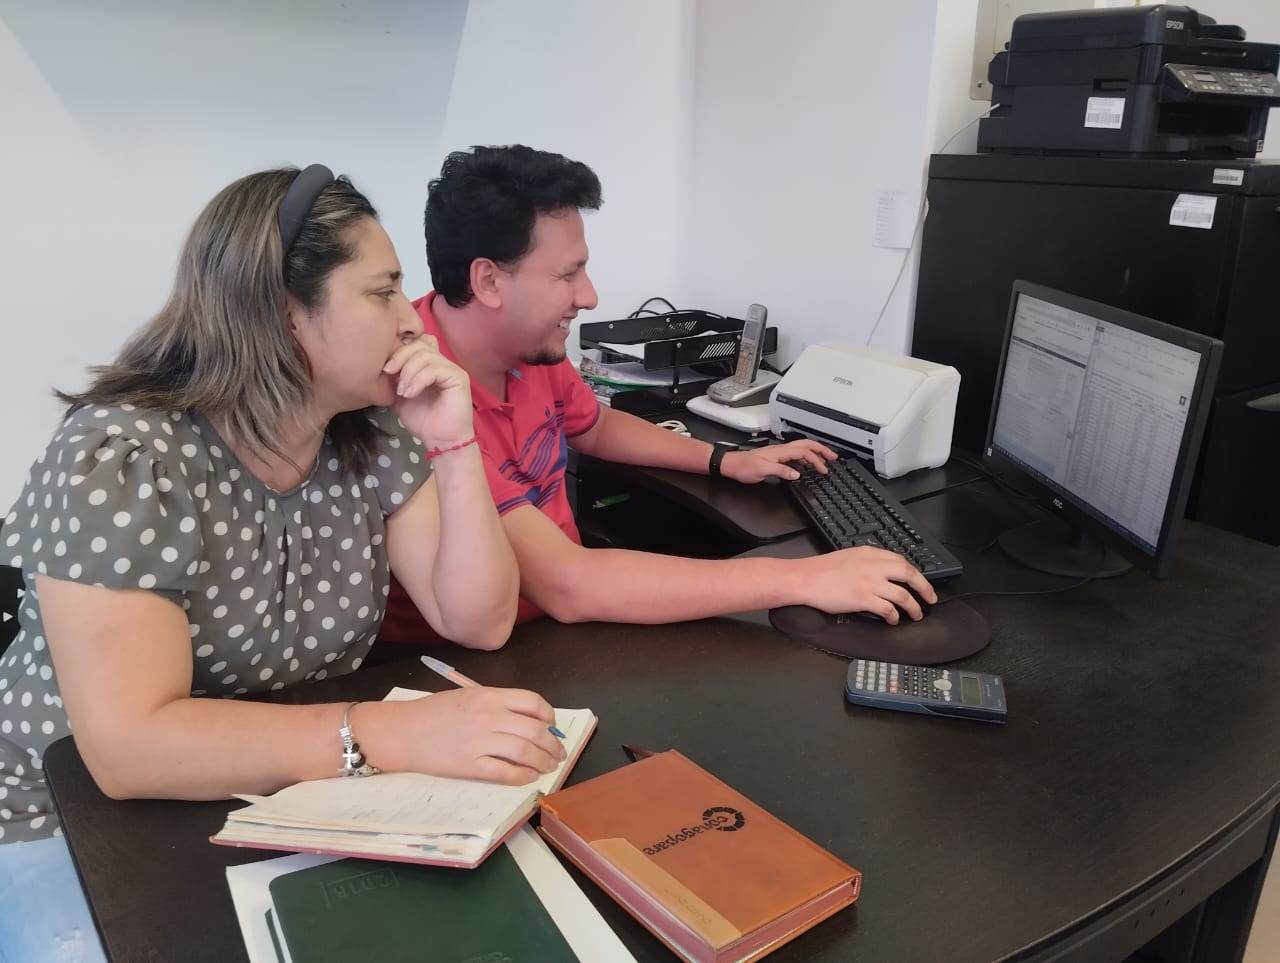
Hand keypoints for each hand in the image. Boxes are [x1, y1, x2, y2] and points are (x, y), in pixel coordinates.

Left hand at [384, 335, 474, 447]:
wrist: (440, 441)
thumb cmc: (423, 421)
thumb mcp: (401, 395)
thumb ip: (396, 378)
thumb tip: (386, 364)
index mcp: (430, 365)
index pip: (415, 344)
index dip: (399, 351)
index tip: (385, 369)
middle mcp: (443, 363)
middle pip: (419, 344)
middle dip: (400, 357)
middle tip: (389, 373)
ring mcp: (452, 369)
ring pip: (426, 355)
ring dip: (408, 372)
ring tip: (402, 391)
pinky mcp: (458, 378)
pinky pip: (435, 369)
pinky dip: (419, 380)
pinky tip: (410, 394)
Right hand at [398, 686, 566, 784]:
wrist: (402, 732)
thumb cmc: (432, 712)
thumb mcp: (466, 696)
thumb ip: (496, 704)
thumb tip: (526, 719)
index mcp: (489, 696)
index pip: (532, 702)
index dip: (548, 715)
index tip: (552, 725)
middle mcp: (490, 717)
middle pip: (535, 730)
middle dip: (553, 744)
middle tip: (558, 753)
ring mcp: (481, 742)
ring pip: (525, 752)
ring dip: (543, 761)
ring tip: (549, 767)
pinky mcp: (471, 766)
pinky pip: (506, 772)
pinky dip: (523, 776)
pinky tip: (529, 777)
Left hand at [720, 439, 837, 482]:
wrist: (732, 464)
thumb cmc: (744, 467)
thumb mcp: (763, 470)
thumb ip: (782, 471)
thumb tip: (797, 474)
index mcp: (781, 451)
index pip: (804, 452)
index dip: (816, 460)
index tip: (823, 470)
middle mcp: (782, 450)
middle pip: (806, 445)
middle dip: (822, 450)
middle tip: (833, 457)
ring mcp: (779, 453)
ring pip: (802, 448)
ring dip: (815, 452)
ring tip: (824, 459)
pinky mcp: (776, 457)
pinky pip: (795, 454)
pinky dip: (806, 457)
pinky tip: (807, 464)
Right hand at [799, 547, 936, 622]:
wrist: (805, 578)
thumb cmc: (821, 570)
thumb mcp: (849, 556)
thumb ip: (867, 562)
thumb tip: (882, 572)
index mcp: (870, 553)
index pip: (901, 561)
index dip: (915, 574)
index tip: (920, 582)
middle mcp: (874, 566)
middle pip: (910, 575)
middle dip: (925, 588)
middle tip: (931, 599)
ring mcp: (870, 582)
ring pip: (903, 595)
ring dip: (913, 607)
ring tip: (916, 615)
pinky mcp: (863, 598)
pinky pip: (888, 608)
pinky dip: (894, 616)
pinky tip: (893, 620)